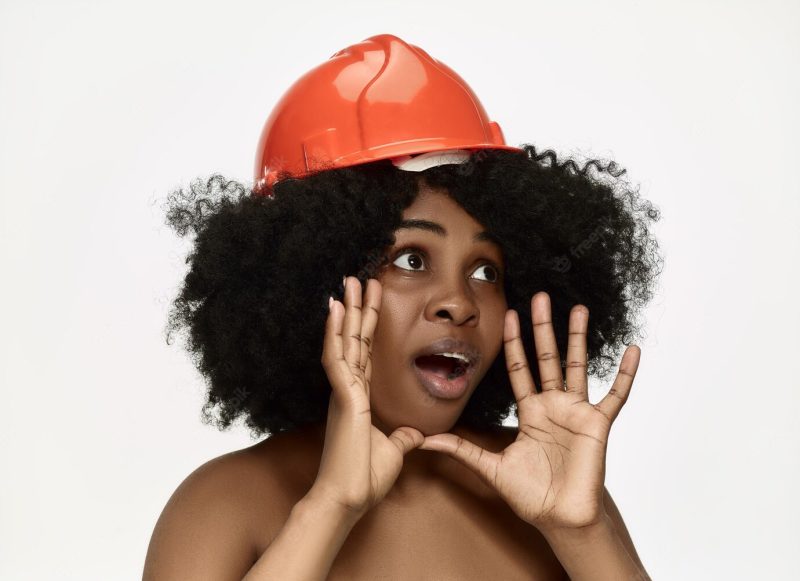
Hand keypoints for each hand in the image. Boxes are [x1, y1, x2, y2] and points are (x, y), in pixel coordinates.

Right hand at [311, 276, 424, 519]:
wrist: (348, 498)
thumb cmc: (363, 478)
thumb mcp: (393, 450)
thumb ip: (402, 437)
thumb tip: (415, 433)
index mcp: (359, 397)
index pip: (365, 352)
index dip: (368, 325)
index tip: (373, 300)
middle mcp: (348, 389)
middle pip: (354, 339)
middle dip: (359, 308)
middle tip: (360, 278)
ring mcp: (343, 391)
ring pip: (344, 341)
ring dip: (347, 311)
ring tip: (349, 282)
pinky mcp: (342, 398)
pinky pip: (337, 358)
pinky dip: (335, 333)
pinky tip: (336, 310)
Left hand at [418, 291, 640, 532]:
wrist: (559, 518)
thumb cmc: (530, 495)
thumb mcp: (490, 467)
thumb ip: (460, 450)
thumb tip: (422, 441)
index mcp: (530, 412)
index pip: (519, 369)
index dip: (514, 343)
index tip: (510, 314)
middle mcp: (553, 406)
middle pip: (546, 358)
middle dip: (542, 328)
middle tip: (540, 297)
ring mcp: (577, 412)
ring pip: (578, 366)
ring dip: (578, 338)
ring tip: (578, 308)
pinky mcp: (598, 424)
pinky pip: (616, 395)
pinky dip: (626, 374)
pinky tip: (634, 350)